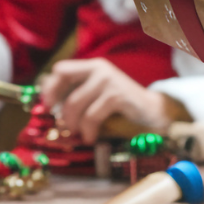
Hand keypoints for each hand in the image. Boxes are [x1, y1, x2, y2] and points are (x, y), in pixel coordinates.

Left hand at [40, 58, 180, 142]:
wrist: (154, 113)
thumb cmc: (124, 107)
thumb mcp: (99, 96)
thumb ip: (79, 94)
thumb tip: (50, 106)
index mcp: (93, 67)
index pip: (61, 69)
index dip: (50, 87)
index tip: (48, 106)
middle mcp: (100, 69)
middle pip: (64, 83)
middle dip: (60, 108)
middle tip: (62, 125)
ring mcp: (109, 81)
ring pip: (75, 102)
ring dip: (73, 122)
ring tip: (78, 134)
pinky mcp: (117, 96)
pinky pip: (91, 115)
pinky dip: (88, 130)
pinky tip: (90, 137)